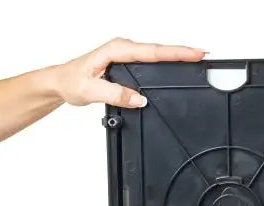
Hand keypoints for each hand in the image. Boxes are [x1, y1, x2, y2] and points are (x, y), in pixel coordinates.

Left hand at [53, 37, 205, 107]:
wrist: (60, 82)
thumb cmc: (70, 81)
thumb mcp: (91, 90)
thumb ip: (115, 94)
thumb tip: (138, 99)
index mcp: (116, 49)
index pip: (151, 51)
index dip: (175, 53)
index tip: (194, 54)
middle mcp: (122, 48)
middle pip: (158, 50)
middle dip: (182, 52)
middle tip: (204, 55)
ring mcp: (124, 54)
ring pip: (154, 54)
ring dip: (174, 56)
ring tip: (194, 59)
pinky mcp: (125, 62)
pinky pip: (148, 61)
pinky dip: (163, 62)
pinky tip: (173, 65)